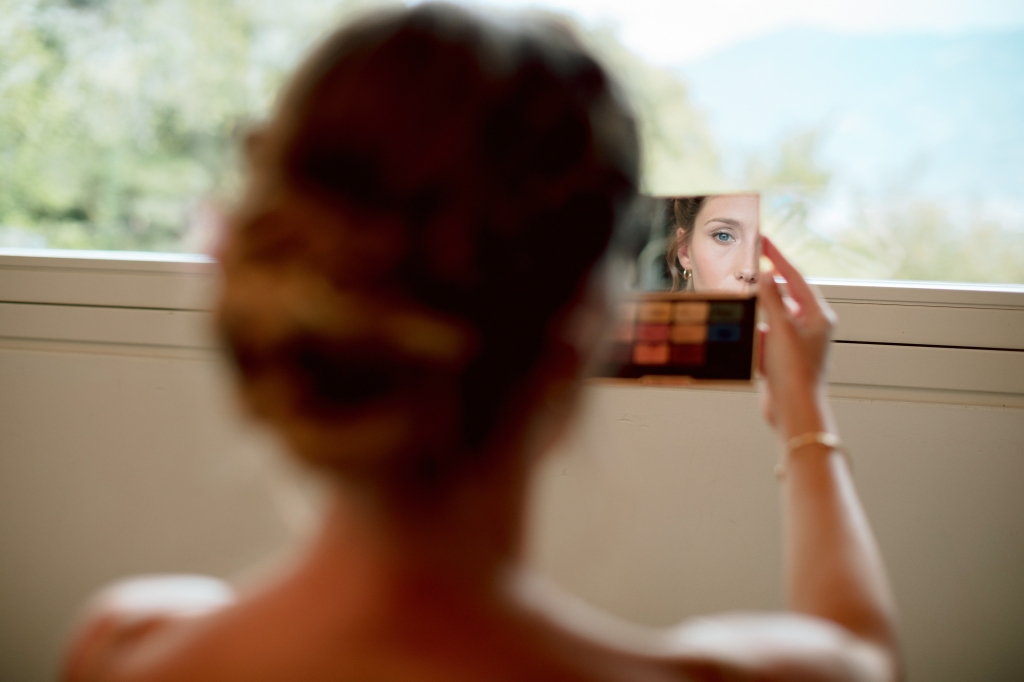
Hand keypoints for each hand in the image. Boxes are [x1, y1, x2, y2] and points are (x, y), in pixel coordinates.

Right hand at [757, 237, 836, 440]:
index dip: (778, 258)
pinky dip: (756, 335)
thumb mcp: (781, 328)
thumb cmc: (795, 372)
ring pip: (773, 317)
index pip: (795, 278)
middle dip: (766, 286)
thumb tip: (765, 274)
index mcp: (817, 316)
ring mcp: (796, 343)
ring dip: (759, 313)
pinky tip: (749, 339)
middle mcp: (810, 327)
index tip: (764, 241)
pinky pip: (766, 337)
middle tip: (748, 269)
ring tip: (745, 305)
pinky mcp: (782, 358)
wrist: (793, 410)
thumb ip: (771, 299)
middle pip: (785, 295)